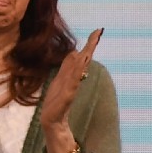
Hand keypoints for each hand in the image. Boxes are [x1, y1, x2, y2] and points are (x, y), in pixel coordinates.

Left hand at [39, 28, 103, 147]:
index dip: (89, 44)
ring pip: (80, 69)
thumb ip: (68, 68)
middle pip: (84, 59)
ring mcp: (71, 87)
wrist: (53, 121)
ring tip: (91, 44)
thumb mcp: (60, 80)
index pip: (82, 56)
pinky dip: (77, 74)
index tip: (97, 31)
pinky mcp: (67, 96)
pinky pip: (73, 83)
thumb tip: (74, 52)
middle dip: (90, 46)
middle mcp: (73, 79)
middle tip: (98, 32)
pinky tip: (81, 67)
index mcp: (71, 74)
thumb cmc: (56, 101)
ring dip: (85, 57)